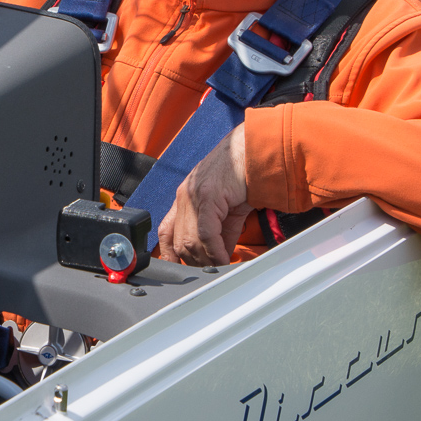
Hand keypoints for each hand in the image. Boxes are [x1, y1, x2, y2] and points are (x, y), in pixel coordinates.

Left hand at [156, 124, 251, 266]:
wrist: (255, 150)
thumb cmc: (243, 175)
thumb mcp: (227, 209)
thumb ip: (220, 234)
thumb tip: (219, 258)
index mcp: (185, 197)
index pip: (165, 232)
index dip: (169, 255)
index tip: (181, 268)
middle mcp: (184, 196)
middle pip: (178, 242)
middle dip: (195, 262)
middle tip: (213, 270)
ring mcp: (193, 195)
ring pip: (190, 240)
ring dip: (206, 260)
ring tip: (221, 266)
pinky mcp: (208, 196)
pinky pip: (205, 233)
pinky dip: (215, 250)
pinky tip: (225, 257)